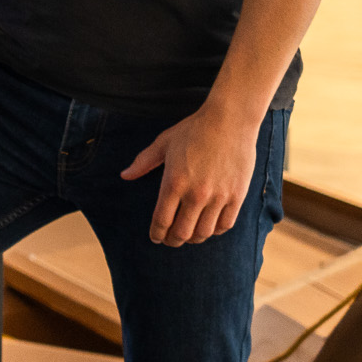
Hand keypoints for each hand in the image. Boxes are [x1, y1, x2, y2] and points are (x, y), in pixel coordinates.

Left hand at [120, 103, 259, 246]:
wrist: (229, 121)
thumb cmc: (194, 130)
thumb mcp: (164, 143)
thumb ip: (143, 162)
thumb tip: (124, 176)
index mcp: (174, 182)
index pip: (162, 220)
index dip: (157, 233)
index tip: (155, 238)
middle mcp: (196, 194)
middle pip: (182, 233)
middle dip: (172, 240)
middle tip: (170, 240)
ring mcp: (219, 197)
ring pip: (203, 233)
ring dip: (193, 239)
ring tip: (188, 236)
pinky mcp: (237, 196)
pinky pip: (225, 225)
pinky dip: (214, 231)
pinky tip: (208, 228)